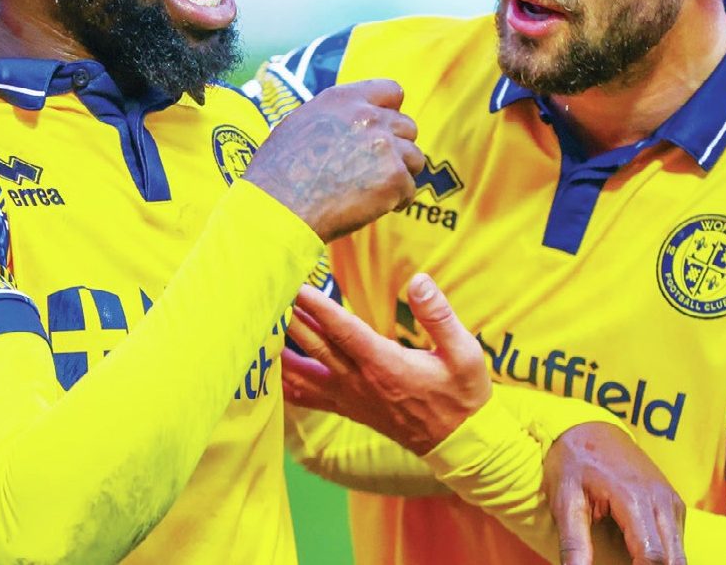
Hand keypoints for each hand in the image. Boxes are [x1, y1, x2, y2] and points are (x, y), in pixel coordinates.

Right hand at [244, 79, 421, 242]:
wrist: (279, 207)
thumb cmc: (279, 173)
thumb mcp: (300, 124)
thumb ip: (336, 118)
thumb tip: (351, 124)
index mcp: (344, 100)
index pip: (392, 91)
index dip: (391, 112)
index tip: (384, 130)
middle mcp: (369, 117)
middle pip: (407, 126)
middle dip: (397, 148)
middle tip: (376, 170)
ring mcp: (385, 147)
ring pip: (415, 158)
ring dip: (400, 174)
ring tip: (374, 191)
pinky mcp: (395, 178)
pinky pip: (409, 189)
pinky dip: (395, 201)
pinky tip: (373, 207)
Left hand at [282, 273, 490, 454]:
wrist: (460, 445)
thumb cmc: (464, 396)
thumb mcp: (464, 353)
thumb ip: (439, 315)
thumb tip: (419, 280)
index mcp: (385, 365)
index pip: (344, 332)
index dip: (320, 308)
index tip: (299, 287)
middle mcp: (361, 383)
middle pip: (316, 347)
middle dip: (293, 319)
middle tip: (272, 294)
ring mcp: (352, 400)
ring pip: (306, 374)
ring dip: (283, 350)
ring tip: (261, 328)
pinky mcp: (350, 410)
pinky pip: (310, 398)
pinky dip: (288, 383)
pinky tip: (273, 372)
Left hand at [545, 421, 685, 564]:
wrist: (588, 427)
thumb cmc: (574, 461)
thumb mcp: (564, 500)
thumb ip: (574, 543)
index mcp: (634, 498)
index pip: (653, 556)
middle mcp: (660, 499)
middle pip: (674, 560)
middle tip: (622, 563)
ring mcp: (670, 500)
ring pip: (679, 553)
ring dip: (660, 564)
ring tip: (629, 561)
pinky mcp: (671, 502)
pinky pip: (676, 540)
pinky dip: (663, 555)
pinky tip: (637, 555)